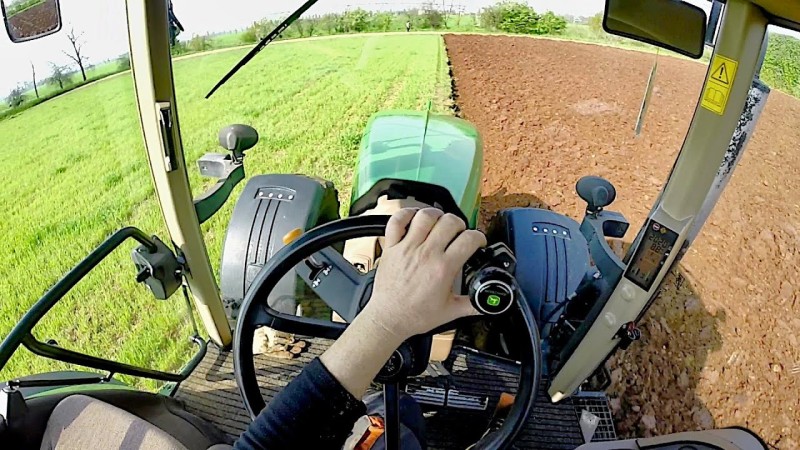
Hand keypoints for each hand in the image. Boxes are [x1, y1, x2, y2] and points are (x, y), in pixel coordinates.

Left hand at [359, 208, 486, 340]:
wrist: (389, 318)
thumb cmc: (415, 315)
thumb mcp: (451, 311)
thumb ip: (473, 304)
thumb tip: (489, 302)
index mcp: (443, 268)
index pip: (469, 239)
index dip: (478, 237)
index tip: (477, 242)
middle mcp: (426, 254)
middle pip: (450, 222)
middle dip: (460, 224)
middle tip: (459, 233)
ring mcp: (407, 248)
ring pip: (425, 216)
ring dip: (437, 215)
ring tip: (440, 223)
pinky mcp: (392, 247)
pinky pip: (397, 221)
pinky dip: (406, 214)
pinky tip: (415, 217)